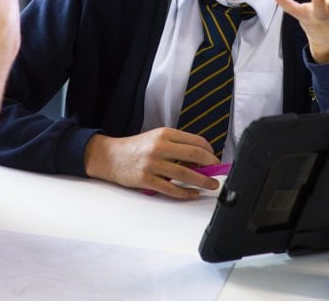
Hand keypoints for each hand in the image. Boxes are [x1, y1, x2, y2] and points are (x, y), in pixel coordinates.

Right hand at [84, 128, 219, 198]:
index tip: (214, 159)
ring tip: (211, 185)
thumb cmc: (137, 148)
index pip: (195, 141)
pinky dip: (185, 192)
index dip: (209, 151)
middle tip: (217, 172)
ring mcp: (152, 164)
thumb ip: (176, 146)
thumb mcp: (156, 139)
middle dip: (210, 165)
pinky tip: (193, 193)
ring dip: (202, 181)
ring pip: (185, 173)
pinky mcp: (146, 179)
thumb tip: (200, 160)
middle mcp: (159, 147)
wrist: (111, 157)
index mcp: (164, 134)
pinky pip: (171, 188)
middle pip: (194, 155)